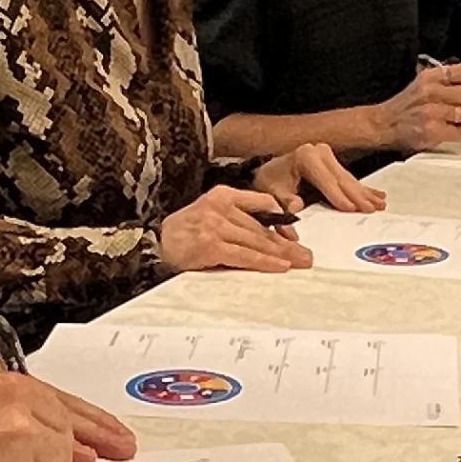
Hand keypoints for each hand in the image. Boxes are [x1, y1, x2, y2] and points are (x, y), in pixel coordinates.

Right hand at [159, 186, 312, 274]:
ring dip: (281, 254)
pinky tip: (279, 266)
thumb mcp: (210, 214)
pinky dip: (264, 262)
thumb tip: (272, 237)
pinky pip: (244, 255)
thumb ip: (237, 219)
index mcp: (223, 194)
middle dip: (287, 244)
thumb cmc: (185, 233)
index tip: (294, 236)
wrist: (153, 244)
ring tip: (300, 262)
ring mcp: (215, 225)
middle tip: (307, 256)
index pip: (262, 203)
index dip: (282, 220)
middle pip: (262, 227)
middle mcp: (220, 206)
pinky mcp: (211, 245)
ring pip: (257, 241)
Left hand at [254, 140, 385, 213]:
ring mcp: (327, 155)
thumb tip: (296, 209)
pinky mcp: (332, 161)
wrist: (269, 172)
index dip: (338, 196)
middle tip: (371, 209)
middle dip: (357, 196)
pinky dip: (363, 188)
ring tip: (379, 205)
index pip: (326, 180)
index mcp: (305, 157)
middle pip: (342, 178)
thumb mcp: (272, 192)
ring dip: (364, 193)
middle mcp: (318, 152)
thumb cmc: (271, 182)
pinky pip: (349, 178)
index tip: (351, 209)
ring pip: (349, 178)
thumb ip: (283, 202)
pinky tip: (378, 195)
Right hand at [365, 65, 460, 154]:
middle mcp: (430, 90)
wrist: (383, 124)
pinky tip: (447, 131)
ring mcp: (430, 110)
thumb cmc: (409, 106)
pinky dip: (458, 134)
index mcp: (432, 76)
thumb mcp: (426, 85)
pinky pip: (460, 132)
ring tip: (455, 122)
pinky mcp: (430, 130)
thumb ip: (450, 81)